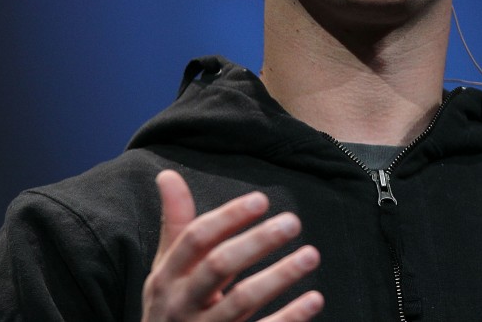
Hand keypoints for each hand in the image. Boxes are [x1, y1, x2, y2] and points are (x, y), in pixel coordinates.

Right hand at [142, 170, 322, 320]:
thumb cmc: (173, 306)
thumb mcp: (167, 269)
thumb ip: (176, 224)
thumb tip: (167, 174)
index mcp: (167, 277)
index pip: (196, 239)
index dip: (228, 217)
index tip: (261, 200)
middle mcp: (182, 303)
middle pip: (219, 266)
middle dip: (257, 241)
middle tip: (292, 222)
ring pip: (242, 301)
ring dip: (279, 276)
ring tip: (311, 255)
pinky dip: (290, 318)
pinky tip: (314, 299)